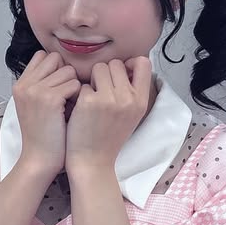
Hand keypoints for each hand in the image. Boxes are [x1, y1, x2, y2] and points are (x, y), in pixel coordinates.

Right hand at [12, 50, 82, 179]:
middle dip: (66, 73)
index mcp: (20, 84)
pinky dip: (79, 96)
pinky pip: (75, 84)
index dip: (56, 68)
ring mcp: (36, 90)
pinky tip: (74, 111)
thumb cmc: (44, 135)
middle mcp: (25, 84)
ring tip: (70, 105)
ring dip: (74, 86)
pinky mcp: (50, 99)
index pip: (42, 56)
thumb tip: (64, 66)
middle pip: (56, 59)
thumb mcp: (34, 106)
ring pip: (68, 71)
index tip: (60, 86)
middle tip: (67, 95)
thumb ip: (42, 85)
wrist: (40, 160)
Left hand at [65, 57, 152, 176]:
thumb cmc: (109, 136)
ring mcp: (108, 99)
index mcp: (141, 101)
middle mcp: (128, 98)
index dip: (130, 63)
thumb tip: (126, 64)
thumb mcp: (131, 114)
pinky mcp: (89, 102)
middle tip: (102, 91)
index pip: (144, 63)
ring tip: (92, 98)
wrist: (93, 161)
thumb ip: (132, 91)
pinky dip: (80, 93)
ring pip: (99, 68)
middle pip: (116, 63)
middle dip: (106, 73)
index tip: (121, 73)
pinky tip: (81, 109)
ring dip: (93, 80)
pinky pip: (83, 83)